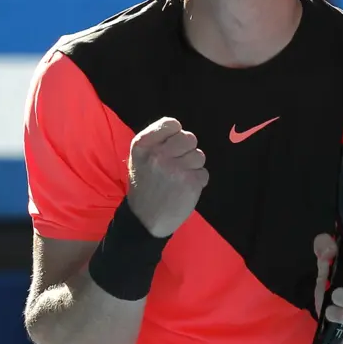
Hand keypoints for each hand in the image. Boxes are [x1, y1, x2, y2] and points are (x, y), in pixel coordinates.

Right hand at [127, 117, 208, 237]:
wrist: (145, 219)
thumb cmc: (144, 185)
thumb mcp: (139, 158)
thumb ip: (156, 141)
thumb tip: (180, 130)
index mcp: (143, 145)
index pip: (171, 124)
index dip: (175, 133)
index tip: (171, 145)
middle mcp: (159, 154)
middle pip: (189, 138)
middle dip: (187, 149)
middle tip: (177, 163)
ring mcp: (176, 168)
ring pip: (199, 155)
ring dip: (193, 166)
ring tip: (179, 177)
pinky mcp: (191, 182)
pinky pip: (203, 173)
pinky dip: (197, 181)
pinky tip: (184, 188)